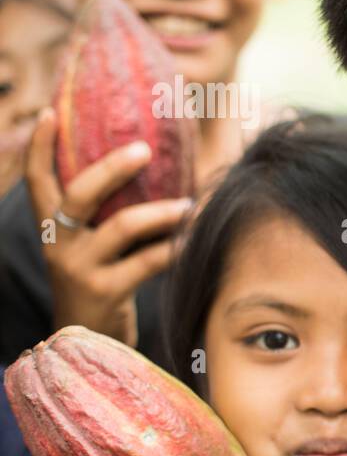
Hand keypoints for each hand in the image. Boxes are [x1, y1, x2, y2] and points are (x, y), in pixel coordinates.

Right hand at [24, 108, 192, 347]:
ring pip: (124, 226)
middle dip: (112, 168)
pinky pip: (151, 260)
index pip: (37, 180)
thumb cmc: (100, 282)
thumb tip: (148, 167)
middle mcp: (58, 244)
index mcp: (51, 228)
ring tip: (192, 202)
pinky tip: (199, 235)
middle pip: (80, 193)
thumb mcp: (90, 247)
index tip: (48, 113)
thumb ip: (105, 215)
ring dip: (164, 211)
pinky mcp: (106, 291)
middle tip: (144, 149)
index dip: (39, 147)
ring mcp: (80, 268)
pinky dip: (178, 246)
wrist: (88, 342)